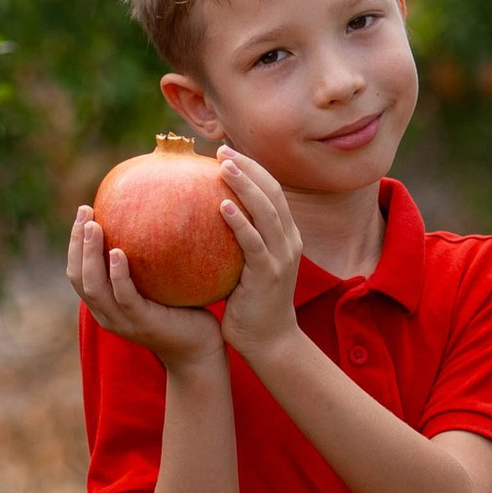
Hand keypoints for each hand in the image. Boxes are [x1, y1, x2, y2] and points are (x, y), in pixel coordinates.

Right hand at [66, 207, 226, 368]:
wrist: (200, 349)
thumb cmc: (182, 312)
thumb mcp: (159, 284)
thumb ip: (150, 260)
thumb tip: (153, 215)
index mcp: (105, 305)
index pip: (78, 273)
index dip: (75, 243)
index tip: (84, 213)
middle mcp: (107, 314)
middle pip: (78, 277)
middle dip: (77, 243)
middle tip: (85, 212)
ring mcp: (122, 321)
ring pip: (93, 287)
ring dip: (90, 254)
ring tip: (93, 226)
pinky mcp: (142, 323)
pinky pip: (124, 296)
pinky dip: (117, 274)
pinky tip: (118, 252)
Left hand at [215, 147, 304, 357]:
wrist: (269, 341)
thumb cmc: (250, 305)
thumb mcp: (245, 267)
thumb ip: (234, 243)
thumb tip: (202, 220)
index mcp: (285, 236)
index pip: (272, 191)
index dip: (253, 169)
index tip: (227, 153)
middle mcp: (288, 240)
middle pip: (272, 192)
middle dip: (248, 168)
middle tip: (221, 151)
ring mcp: (281, 256)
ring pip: (266, 210)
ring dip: (245, 184)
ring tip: (223, 166)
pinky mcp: (269, 273)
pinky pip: (254, 242)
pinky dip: (241, 221)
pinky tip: (222, 206)